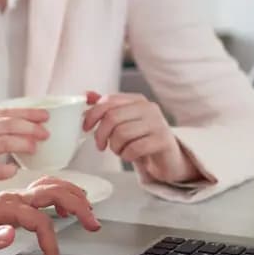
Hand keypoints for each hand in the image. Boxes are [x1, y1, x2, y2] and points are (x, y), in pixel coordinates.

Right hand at [0, 106, 50, 201]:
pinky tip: (15, 170)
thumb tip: (15, 125)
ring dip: (23, 143)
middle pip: (6, 124)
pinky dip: (7, 169)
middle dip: (30, 127)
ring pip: (2, 143)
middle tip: (45, 132)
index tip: (44, 115)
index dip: (27, 113)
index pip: (3, 112)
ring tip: (35, 147)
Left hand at [0, 176, 100, 254]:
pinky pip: (44, 191)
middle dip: (77, 205)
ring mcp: (14, 198)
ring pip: (51, 186)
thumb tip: (10, 235)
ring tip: (90, 212)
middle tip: (93, 224)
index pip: (39, 220)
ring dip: (73, 196)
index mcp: (2, 207)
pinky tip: (69, 205)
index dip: (51, 243)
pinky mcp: (15, 203)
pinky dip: (62, 194)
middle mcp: (11, 198)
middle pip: (52, 191)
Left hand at [82, 91, 202, 183]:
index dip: (92, 114)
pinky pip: (134, 148)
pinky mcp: (163, 140)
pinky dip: (126, 155)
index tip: (86, 127)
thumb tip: (86, 95)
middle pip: (112, 117)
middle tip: (100, 145)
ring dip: (115, 147)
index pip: (108, 100)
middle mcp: (148, 108)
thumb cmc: (142, 139)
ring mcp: (158, 123)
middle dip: (100, 134)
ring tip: (120, 150)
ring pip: (122, 133)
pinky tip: (129, 155)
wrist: (168, 159)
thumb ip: (106, 109)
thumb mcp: (123, 122)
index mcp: (136, 100)